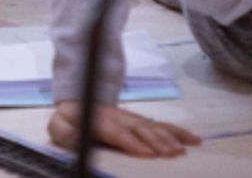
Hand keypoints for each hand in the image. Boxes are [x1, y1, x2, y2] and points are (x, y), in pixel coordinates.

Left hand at [48, 100, 200, 158]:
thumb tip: (73, 137)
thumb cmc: (71, 118)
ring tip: (182, 150)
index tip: (147, 153)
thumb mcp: (59, 124)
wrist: (79, 97)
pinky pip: (161, 125)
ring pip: (153, 127)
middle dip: (156, 141)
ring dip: (168, 138)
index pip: (118, 131)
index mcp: (100, 120)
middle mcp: (120, 118)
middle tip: (171, 154)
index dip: (132, 142)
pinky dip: (178, 132)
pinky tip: (192, 139)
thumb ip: (64, 132)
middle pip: (140, 129)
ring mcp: (132, 118)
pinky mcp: (141, 121)